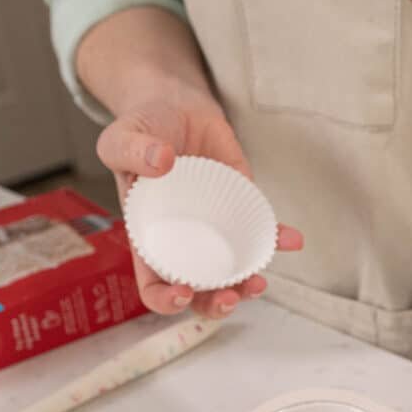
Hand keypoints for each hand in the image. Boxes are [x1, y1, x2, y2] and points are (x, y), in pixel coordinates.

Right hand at [97, 89, 303, 316]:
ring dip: (248, 285)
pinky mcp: (242, 210)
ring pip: (234, 272)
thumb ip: (132, 150)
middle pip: (200, 292)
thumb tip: (162, 161)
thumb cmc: (141, 131)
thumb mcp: (120, 139)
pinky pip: (261, 233)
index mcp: (150, 241)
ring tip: (259, 282)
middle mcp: (185, 244)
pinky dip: (277, 239)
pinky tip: (291, 239)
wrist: (175, 107)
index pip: (154, 287)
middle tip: (230, 296)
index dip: (166, 300)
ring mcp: (216, 231)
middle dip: (216, 304)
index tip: (182, 292)